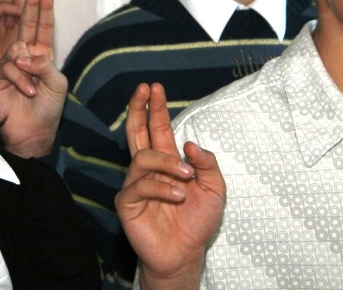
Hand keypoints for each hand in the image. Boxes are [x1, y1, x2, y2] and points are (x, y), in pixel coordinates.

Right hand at [0, 0, 65, 156]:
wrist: (33, 132)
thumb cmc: (48, 108)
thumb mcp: (57, 82)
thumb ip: (44, 63)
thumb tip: (22, 52)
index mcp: (42, 55)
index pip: (43, 26)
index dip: (44, 7)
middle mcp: (25, 55)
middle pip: (27, 24)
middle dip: (31, 3)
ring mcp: (10, 64)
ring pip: (16, 48)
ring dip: (28, 67)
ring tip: (34, 87)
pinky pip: (7, 66)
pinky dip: (19, 78)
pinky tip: (27, 91)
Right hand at [115, 83, 225, 289]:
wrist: (186, 254)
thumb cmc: (197, 222)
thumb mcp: (214, 189)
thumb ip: (206, 164)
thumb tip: (190, 143)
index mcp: (166, 161)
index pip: (157, 128)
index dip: (155, 108)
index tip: (154, 88)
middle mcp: (148, 169)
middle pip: (136, 132)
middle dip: (139, 109)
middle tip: (143, 90)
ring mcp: (135, 184)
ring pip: (142, 158)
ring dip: (167, 163)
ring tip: (186, 178)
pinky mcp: (127, 202)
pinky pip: (140, 185)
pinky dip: (161, 187)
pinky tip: (177, 196)